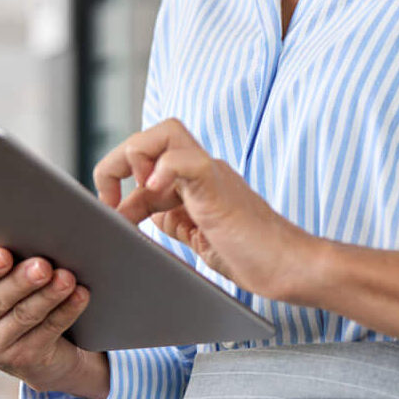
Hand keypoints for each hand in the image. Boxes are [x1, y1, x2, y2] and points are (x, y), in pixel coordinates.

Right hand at [0, 246, 108, 398]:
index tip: (3, 255)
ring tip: (67, 277)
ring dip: (48, 295)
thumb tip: (31, 228)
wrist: (32, 345)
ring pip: (23, 316)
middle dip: (21, 280)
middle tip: (43, 265)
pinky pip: (47, 331)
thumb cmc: (13, 291)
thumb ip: (3, 255)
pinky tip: (79, 295)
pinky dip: (66, 311)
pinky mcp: (21, 360)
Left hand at [93, 118, 318, 301]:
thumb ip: (170, 219)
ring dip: (135, 157)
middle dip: (117, 161)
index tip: (110, 215)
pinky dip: (164, 168)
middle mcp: (201, 170)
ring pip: (166, 132)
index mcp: (193, 181)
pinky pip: (186, 158)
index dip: (117, 182)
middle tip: (109, 202)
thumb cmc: (251, 255)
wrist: (289, 266)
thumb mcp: (196, 235)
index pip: (145, 160)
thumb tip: (132, 214)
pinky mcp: (217, 187)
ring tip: (132, 196)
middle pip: (152, 134)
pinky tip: (154, 190)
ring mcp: (211, 174)